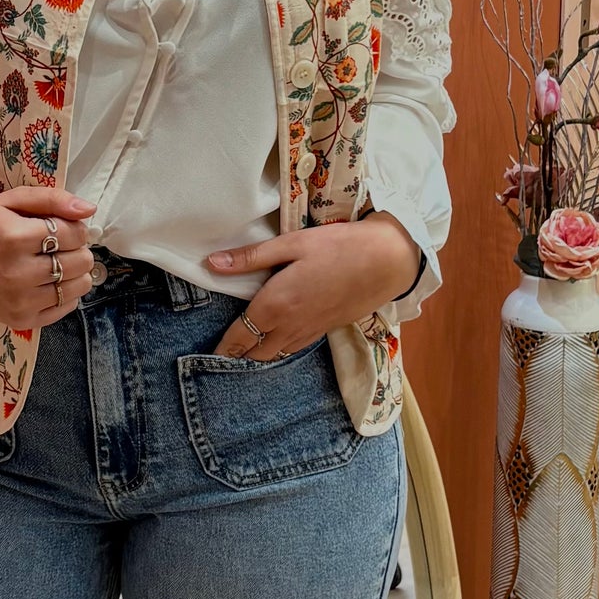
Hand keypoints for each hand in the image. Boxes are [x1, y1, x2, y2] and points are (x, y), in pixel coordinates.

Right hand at [0, 185, 97, 330]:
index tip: (65, 227)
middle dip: (78, 249)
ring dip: (77, 272)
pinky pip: (65, 308)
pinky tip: (51, 281)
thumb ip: (53, 198)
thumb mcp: (14, 199)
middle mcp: (16, 273)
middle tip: (61, 245)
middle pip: (79, 262)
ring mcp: (18, 301)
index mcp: (14, 238)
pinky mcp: (19, 319)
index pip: (72, 234)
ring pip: (77, 287)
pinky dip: (67, 294)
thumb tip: (89, 210)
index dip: (77, 228)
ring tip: (58, 262)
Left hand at [205, 215, 420, 359]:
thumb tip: (212, 264)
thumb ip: (250, 258)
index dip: (224, 346)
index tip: (212, 352)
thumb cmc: (338, 247)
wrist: (387, 261)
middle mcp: (290, 325)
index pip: (241, 336)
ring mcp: (310, 330)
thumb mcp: (291, 244)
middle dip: (239, 354)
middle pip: (257, 353)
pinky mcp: (326, 330)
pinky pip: (295, 347)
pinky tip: (279, 337)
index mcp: (275, 304)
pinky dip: (281, 348)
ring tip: (248, 346)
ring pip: (277, 354)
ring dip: (260, 353)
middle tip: (226, 348)